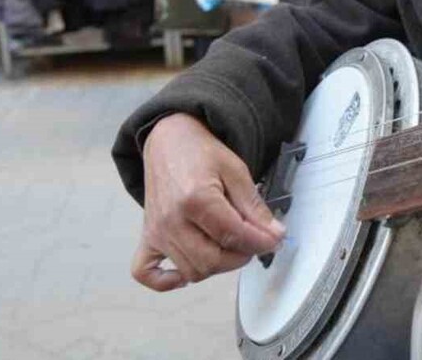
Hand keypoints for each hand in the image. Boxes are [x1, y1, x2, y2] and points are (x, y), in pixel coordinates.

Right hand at [131, 114, 284, 291]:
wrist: (169, 141)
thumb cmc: (201, 154)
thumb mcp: (236, 170)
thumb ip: (254, 206)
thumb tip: (274, 235)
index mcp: (196, 199)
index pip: (233, 236)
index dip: (260, 243)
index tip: (274, 241)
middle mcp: (172, 219)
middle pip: (212, 260)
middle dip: (240, 257)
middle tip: (251, 242)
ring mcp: (157, 231)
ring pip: (191, 271)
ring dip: (215, 267)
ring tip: (227, 246)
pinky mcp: (147, 237)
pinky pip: (146, 273)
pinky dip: (165, 281)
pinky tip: (185, 272)